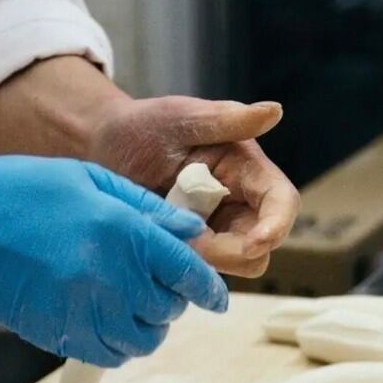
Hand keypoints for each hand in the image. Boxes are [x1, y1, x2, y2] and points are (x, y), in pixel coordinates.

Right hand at [0, 148, 227, 366]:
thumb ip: (147, 208)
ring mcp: (82, 309)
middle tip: (158, 286)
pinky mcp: (56, 332)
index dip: (210, 290)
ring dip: (146, 327)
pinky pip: (107, 354)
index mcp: (123, 230)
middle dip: (171, 299)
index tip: (218, 299)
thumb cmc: (21, 189)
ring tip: (132, 307)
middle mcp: (109, 275)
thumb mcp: (91, 180)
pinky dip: (117, 345)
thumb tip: (191, 233)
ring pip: (142, 339)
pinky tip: (108, 323)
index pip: (188, 272)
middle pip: (168, 309)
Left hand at [89, 96, 300, 277]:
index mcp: (246, 170)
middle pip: (261, 245)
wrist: (100, 151)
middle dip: (235, 252)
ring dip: (209, 260)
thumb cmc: (141, 127)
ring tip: (170, 234)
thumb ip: (227, 119)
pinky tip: (161, 243)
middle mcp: (239, 204)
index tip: (257, 242)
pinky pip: (202, 271)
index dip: (276, 226)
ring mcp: (216, 231)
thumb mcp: (181, 117)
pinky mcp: (193, 250)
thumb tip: (275, 111)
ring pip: (235, 264)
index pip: (281, 202)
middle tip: (191, 242)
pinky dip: (187, 265)